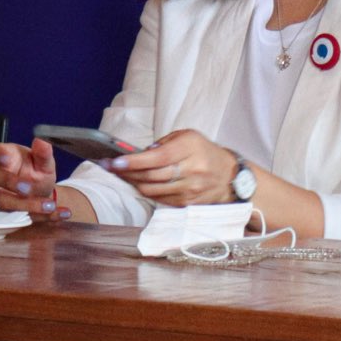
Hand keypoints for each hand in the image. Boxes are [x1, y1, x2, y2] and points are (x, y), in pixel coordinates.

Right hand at [0, 140, 69, 221]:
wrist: (40, 191)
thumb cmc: (35, 171)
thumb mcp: (43, 162)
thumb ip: (43, 154)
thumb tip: (41, 143)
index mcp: (3, 158)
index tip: (6, 158)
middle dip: (10, 183)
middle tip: (28, 188)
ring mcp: (0, 196)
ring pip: (5, 202)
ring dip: (27, 205)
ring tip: (50, 205)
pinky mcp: (9, 213)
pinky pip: (22, 217)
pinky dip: (44, 217)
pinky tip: (62, 213)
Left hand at [110, 128, 234, 206]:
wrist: (229, 176)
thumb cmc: (204, 152)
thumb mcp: (188, 137)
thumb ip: (164, 143)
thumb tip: (140, 154)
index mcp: (191, 148)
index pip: (158, 158)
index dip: (134, 162)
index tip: (116, 162)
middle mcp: (192, 170)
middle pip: (152, 176)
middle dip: (127, 172)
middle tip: (111, 167)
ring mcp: (190, 189)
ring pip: (152, 190)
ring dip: (134, 183)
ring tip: (124, 175)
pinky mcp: (188, 203)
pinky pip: (159, 199)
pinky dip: (147, 191)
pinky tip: (140, 183)